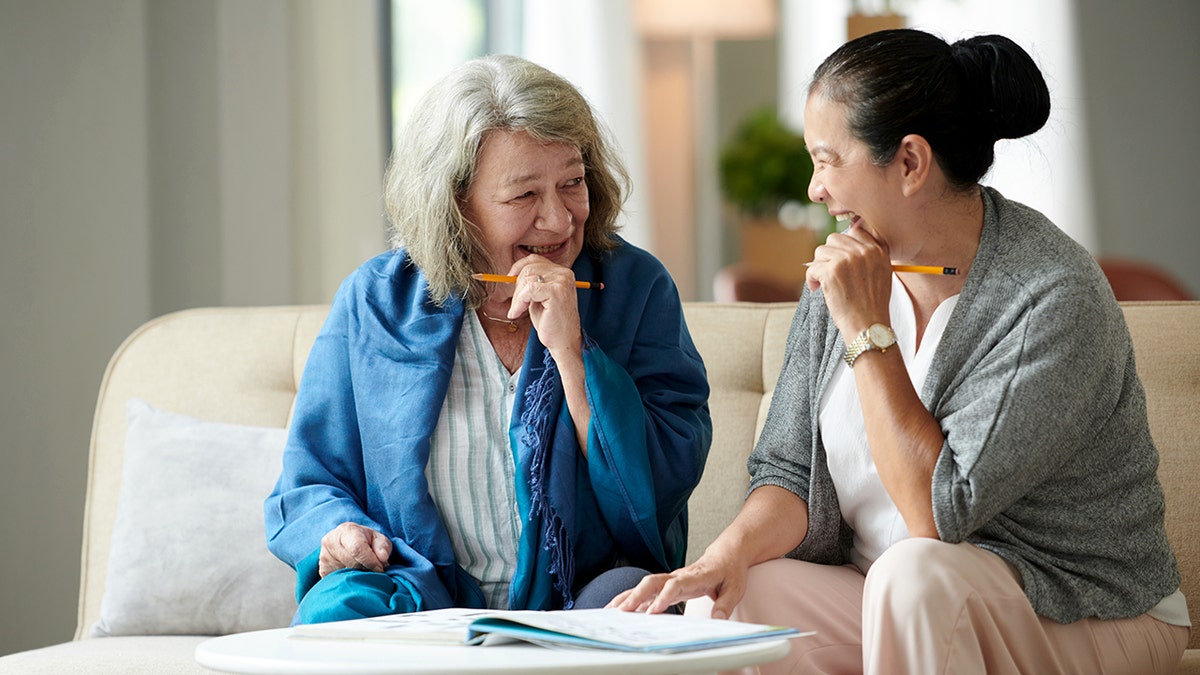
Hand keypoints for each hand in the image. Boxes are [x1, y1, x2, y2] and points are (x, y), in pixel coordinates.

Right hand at [318, 522, 391, 577]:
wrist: (346, 541)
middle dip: (366, 569)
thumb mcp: (378, 539)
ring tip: (363, 570)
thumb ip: (383, 547)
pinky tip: (353, 574)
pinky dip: (349, 580)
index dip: (371, 561)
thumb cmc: (366, 540)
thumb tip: (383, 558)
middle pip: (352, 563)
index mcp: (346, 531)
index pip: (357, 549)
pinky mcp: (322, 570)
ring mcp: (324, 557)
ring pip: (345, 574)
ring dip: (358, 576)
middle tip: (373, 569)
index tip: (380, 568)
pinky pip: (338, 581)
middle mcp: (330, 542)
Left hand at [506, 255, 582, 357]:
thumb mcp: (538, 298)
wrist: (563, 342)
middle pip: (528, 269)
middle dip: (516, 287)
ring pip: (527, 279)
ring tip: (518, 311)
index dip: (518, 267)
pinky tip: (518, 313)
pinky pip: (528, 290)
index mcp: (562, 273)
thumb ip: (531, 283)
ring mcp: (562, 281)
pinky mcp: (557, 291)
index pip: (534, 259)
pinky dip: (519, 302)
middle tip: (516, 306)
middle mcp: (564, 274)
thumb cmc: (550, 322)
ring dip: (517, 297)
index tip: (509, 278)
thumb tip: (512, 273)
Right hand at [606, 550, 747, 619]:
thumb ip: (725, 604)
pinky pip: (646, 591)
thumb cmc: (729, 570)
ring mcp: (671, 579)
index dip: (662, 597)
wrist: (726, 554)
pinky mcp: (667, 584)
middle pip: (652, 583)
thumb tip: (717, 618)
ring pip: (645, 585)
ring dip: (628, 596)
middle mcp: (678, 576)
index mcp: (695, 576)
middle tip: (623, 612)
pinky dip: (631, 598)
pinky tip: (619, 609)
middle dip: (636, 596)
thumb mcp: (735, 588)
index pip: (675, 585)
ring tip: (611, 610)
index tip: (652, 611)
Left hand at [805, 225, 892, 336]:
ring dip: (819, 266)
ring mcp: (846, 260)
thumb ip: (869, 257)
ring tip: (823, 282)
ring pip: (821, 251)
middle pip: (834, 238)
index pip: (855, 231)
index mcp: (878, 251)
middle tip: (829, 271)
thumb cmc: (872, 306)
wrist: (869, 326)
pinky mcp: (831, 271)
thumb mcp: (881, 274)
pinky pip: (812, 267)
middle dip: (828, 255)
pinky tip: (817, 288)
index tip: (839, 258)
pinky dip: (811, 279)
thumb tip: (846, 245)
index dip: (843, 244)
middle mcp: (863, 252)